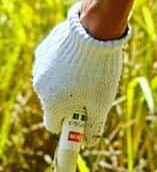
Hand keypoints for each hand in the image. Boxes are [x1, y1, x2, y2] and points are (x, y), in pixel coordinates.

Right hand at [32, 4, 129, 137]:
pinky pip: (53, 63)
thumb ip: (94, 126)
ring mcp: (40, 67)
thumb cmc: (100, 69)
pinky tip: (81, 52)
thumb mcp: (102, 102)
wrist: (95, 29)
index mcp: (52, 104)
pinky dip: (64, 62)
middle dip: (70, 100)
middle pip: (54, 102)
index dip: (68, 124)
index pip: (53, 125)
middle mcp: (41, 87)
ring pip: (54, 81)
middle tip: (91, 88)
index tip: (80, 120)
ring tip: (89, 66)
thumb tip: (89, 142)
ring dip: (67, 80)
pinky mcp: (43, 49)